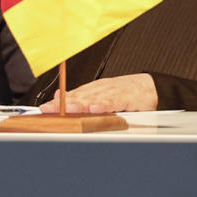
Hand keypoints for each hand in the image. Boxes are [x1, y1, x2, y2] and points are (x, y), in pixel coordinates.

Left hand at [39, 73, 157, 113]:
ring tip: (68, 108)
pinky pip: (115, 102)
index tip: (45, 108)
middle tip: (50, 109)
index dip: (59, 102)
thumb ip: (82, 98)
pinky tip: (95, 109)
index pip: (74, 95)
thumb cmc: (126, 94)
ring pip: (95, 99)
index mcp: (95, 90)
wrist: (151, 88)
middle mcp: (102, 90)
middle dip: (64, 103)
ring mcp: (114, 93)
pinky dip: (104, 105)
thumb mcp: (102, 96)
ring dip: (81, 104)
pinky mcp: (128, 98)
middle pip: (81, 97)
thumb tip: (59, 96)